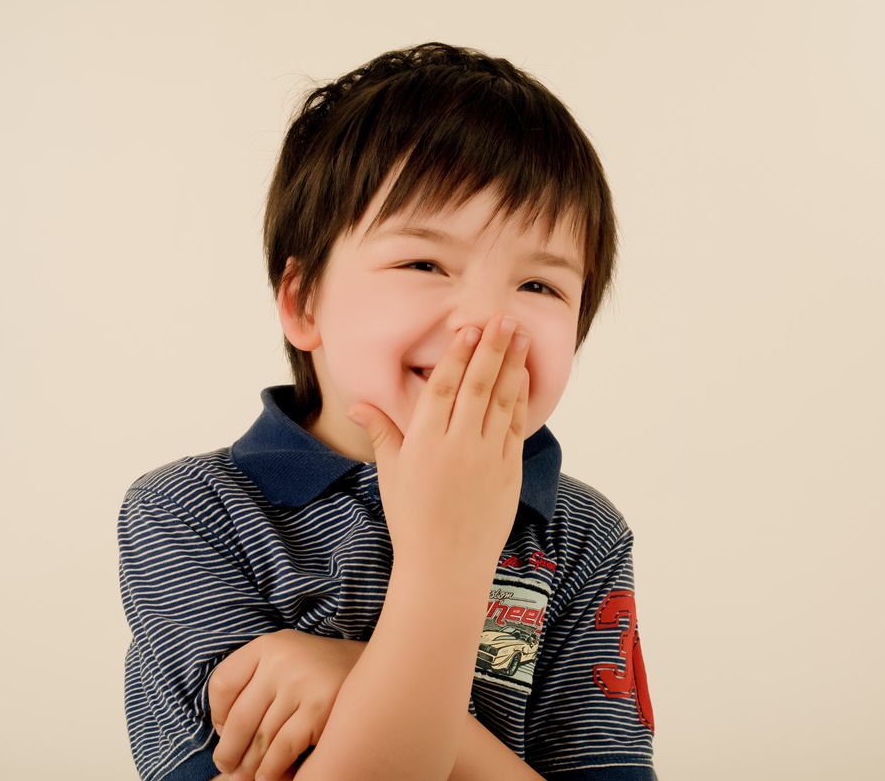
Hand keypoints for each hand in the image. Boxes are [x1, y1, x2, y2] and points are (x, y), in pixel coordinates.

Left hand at [208, 630, 365, 780]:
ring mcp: (302, 682)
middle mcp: (282, 659)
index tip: (225, 731)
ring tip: (250, 776)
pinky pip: (282, 749)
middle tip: (229, 768)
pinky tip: (272, 775)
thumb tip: (223, 736)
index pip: (223, 683)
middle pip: (239, 718)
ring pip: (261, 739)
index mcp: (269, 645)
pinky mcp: (320, 707)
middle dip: (230, 752)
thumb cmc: (322, 673)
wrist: (378, 669)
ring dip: (251, 767)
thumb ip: (254, 686)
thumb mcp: (286, 661)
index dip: (217, 714)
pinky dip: (273, 770)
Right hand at [348, 314, 530, 570]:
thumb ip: (382, 431)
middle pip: (478, 386)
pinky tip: (524, 377)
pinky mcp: (509, 472)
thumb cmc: (412, 519)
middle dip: (492, 348)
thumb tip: (360, 403)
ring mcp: (487, 458)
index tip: (469, 328)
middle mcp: (458, 446)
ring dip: (513, 365)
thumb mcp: (391, 473)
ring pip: (503, 401)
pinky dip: (521, 399)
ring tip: (520, 336)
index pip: (444, 388)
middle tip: (503, 317)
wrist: (445, 566)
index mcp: (425, 442)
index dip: (459, 355)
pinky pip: (516, 427)